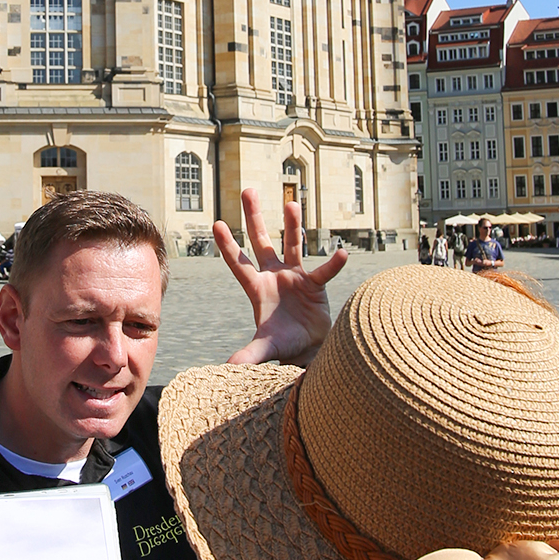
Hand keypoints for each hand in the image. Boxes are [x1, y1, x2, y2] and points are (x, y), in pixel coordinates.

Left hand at [214, 188, 346, 365]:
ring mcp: (294, 276)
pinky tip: (341, 252)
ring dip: (292, 225)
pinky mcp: (315, 283)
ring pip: (292, 244)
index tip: (217, 224)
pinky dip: (333, 263)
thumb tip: (228, 367)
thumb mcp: (265, 348)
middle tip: (247, 191)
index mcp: (256, 288)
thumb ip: (249, 354)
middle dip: (254, 218)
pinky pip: (324, 270)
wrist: (308, 348)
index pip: (238, 263)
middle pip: (261, 242)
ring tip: (290, 202)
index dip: (228, 246)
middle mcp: (273, 276)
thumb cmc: (283, 344)